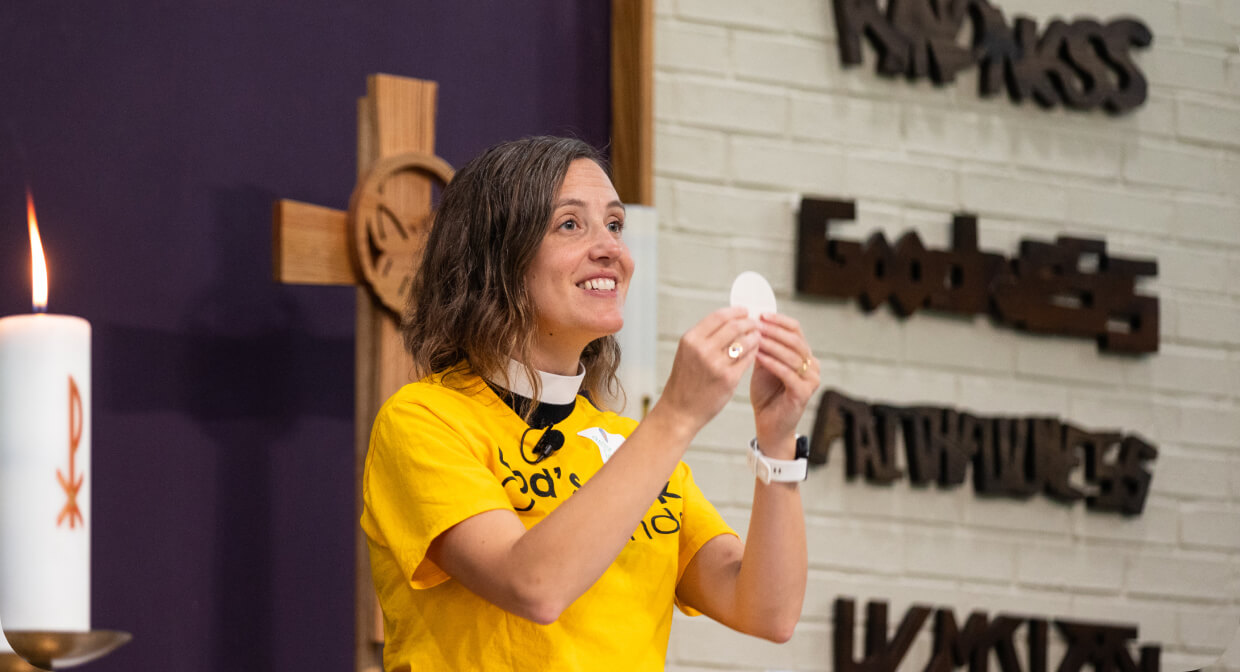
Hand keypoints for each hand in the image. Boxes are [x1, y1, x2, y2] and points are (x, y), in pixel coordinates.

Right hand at [658, 306, 758, 433]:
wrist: (680, 410)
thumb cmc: (686, 381)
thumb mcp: (688, 352)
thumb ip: (706, 336)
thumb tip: (731, 319)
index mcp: (691, 339)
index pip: (720, 316)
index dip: (736, 311)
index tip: (745, 311)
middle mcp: (702, 349)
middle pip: (735, 326)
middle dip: (749, 323)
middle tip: (755, 324)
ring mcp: (716, 364)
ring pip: (745, 341)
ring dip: (755, 337)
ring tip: (757, 338)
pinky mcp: (728, 379)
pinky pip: (748, 359)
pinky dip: (754, 353)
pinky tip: (754, 353)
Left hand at [750, 314, 818, 453]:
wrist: (769, 424)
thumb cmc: (766, 394)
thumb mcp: (763, 365)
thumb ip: (762, 346)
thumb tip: (751, 321)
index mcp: (804, 355)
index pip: (795, 330)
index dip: (778, 321)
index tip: (760, 314)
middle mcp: (812, 365)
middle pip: (795, 340)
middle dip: (773, 331)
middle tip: (755, 325)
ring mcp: (811, 380)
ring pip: (792, 355)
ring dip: (772, 345)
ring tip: (754, 338)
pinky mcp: (804, 393)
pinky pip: (788, 373)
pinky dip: (772, 363)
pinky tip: (758, 356)